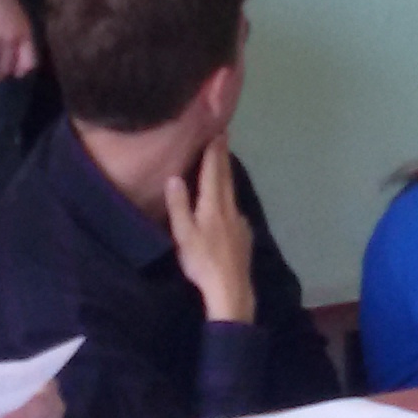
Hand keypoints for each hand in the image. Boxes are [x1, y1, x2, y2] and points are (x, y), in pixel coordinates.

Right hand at [166, 135, 254, 324]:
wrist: (231, 286)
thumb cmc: (202, 261)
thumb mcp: (184, 234)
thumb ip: (179, 206)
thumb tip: (174, 178)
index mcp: (214, 205)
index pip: (214, 172)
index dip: (214, 152)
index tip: (217, 131)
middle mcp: (230, 208)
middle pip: (226, 177)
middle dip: (223, 156)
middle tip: (223, 136)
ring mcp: (239, 220)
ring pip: (232, 191)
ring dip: (226, 173)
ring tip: (222, 160)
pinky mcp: (243, 232)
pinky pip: (234, 206)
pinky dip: (228, 195)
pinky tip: (225, 200)